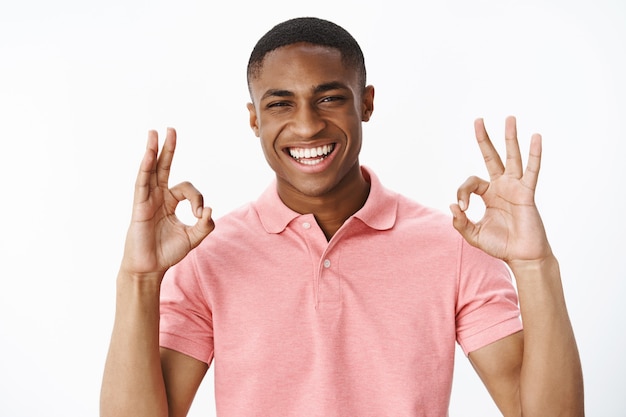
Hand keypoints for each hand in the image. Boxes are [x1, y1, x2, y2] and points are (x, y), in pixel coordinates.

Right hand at [120, 128, 214, 277]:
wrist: (149, 268)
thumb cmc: (168, 252)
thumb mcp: (193, 238)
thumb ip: (205, 225)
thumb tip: (210, 209)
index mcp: (170, 202)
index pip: (187, 189)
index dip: (197, 198)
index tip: (200, 214)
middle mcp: (158, 197)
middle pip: (163, 167)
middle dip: (168, 149)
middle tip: (171, 129)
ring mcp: (147, 200)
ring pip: (150, 171)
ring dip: (153, 151)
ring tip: (154, 133)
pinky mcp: (139, 206)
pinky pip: (142, 183)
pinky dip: (145, 168)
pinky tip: (148, 154)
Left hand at [450, 116, 551, 263]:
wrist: (522, 256)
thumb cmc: (500, 245)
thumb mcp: (474, 235)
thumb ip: (460, 223)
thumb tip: (452, 205)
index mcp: (488, 195)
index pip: (470, 182)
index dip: (462, 193)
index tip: (462, 209)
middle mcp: (501, 187)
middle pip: (491, 157)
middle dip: (484, 139)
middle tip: (478, 120)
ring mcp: (515, 188)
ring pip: (512, 157)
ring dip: (510, 137)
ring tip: (509, 118)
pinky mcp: (527, 193)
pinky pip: (532, 170)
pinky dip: (534, 154)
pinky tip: (536, 137)